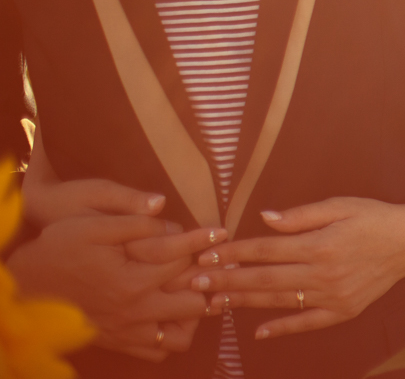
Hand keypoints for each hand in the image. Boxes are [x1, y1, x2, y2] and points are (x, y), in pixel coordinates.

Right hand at [7, 214, 220, 361]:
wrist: (26, 286)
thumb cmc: (59, 248)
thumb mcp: (93, 224)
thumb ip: (134, 220)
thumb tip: (166, 209)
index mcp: (133, 280)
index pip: (185, 261)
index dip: (203, 242)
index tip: (221, 231)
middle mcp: (134, 311)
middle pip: (194, 303)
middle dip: (209, 282)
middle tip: (215, 264)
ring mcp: (126, 331)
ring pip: (180, 335)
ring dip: (193, 315)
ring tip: (197, 291)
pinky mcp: (117, 341)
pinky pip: (156, 351)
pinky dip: (170, 334)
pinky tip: (172, 313)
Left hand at [190, 197, 404, 340]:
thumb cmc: (375, 216)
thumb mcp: (340, 205)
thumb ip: (302, 215)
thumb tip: (265, 218)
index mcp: (319, 244)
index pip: (266, 250)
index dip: (235, 253)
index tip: (208, 255)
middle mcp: (323, 274)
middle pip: (264, 279)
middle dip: (227, 281)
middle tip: (195, 283)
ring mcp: (333, 296)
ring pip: (279, 301)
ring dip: (244, 302)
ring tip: (215, 303)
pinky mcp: (343, 310)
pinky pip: (307, 322)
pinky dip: (283, 327)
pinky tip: (258, 332)